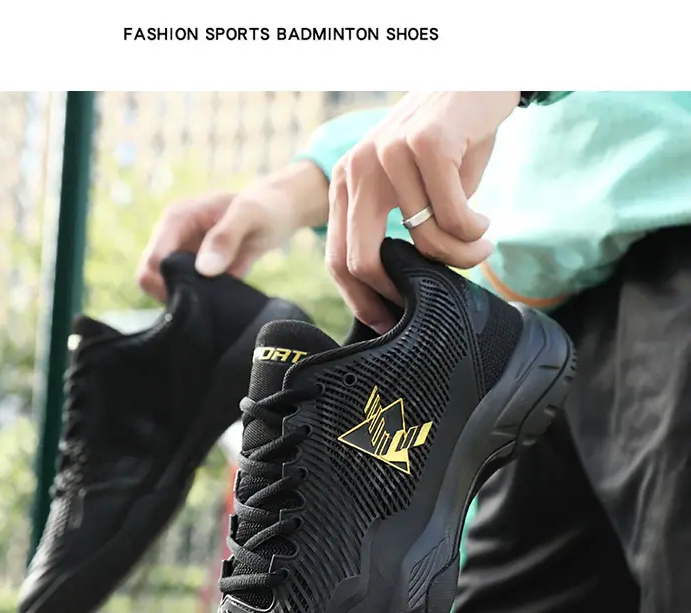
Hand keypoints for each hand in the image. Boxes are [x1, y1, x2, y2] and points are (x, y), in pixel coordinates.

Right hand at [137, 162, 329, 301]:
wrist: (276, 212)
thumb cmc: (263, 207)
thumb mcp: (249, 216)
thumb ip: (226, 238)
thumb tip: (203, 270)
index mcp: (176, 219)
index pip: (154, 260)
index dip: (167, 284)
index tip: (197, 297)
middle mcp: (172, 237)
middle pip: (151, 277)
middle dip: (173, 294)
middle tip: (206, 302)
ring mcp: (181, 255)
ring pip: (164, 288)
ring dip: (185, 300)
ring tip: (215, 299)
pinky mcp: (193, 270)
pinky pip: (183, 292)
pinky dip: (196, 302)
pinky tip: (218, 301)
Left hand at [326, 91, 520, 331]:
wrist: (477, 80)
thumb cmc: (447, 145)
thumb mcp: (411, 190)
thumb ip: (399, 231)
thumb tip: (405, 295)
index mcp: (346, 184)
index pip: (337, 259)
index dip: (360, 300)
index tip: (390, 323)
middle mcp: (357, 169)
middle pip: (360, 260)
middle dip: (396, 294)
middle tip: (430, 306)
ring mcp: (388, 154)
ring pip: (421, 241)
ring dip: (460, 257)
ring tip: (481, 248)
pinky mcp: (426, 144)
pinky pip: (453, 216)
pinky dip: (475, 231)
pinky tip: (485, 222)